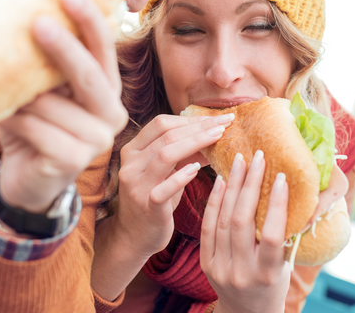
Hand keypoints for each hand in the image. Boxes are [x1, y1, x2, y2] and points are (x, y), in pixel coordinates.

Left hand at [0, 0, 128, 214]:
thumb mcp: (36, 91)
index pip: (103, 49)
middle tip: (37, 22)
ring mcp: (96, 140)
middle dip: (63, 47)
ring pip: (53, 104)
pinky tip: (3, 119)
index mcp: (105, 90)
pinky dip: (16, 121)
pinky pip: (38, 130)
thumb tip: (12, 12)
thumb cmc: (31, 128)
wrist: (25, 183)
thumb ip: (37, 64)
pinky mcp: (74, 161)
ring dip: (22, 97)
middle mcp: (111, 113)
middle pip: (88, 74)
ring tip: (1, 96)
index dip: (90, 21)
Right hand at [113, 113, 233, 256]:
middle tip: (224, 124)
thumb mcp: (167, 172)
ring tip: (218, 138)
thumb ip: (185, 153)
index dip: (190, 119)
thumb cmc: (155, 199)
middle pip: (166, 135)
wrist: (136, 237)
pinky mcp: (146, 205)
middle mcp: (130, 164)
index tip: (217, 117)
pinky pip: (164, 187)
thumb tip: (215, 133)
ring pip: (165, 155)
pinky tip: (198, 168)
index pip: (161, 124)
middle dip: (198, 127)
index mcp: (133, 150)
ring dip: (195, 143)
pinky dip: (183, 176)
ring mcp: (136, 184)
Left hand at [201, 151, 290, 312]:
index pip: (272, 236)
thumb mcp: (285, 266)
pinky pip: (208, 228)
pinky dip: (214, 202)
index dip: (276, 205)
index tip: (281, 178)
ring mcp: (220, 269)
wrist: (246, 312)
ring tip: (240, 162)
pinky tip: (222, 181)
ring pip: (223, 221)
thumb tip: (299, 194)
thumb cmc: (274, 284)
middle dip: (250, 186)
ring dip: (232, 187)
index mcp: (268, 274)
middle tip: (258, 158)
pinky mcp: (206, 264)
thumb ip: (286, 236)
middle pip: (242, 222)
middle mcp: (242, 273)